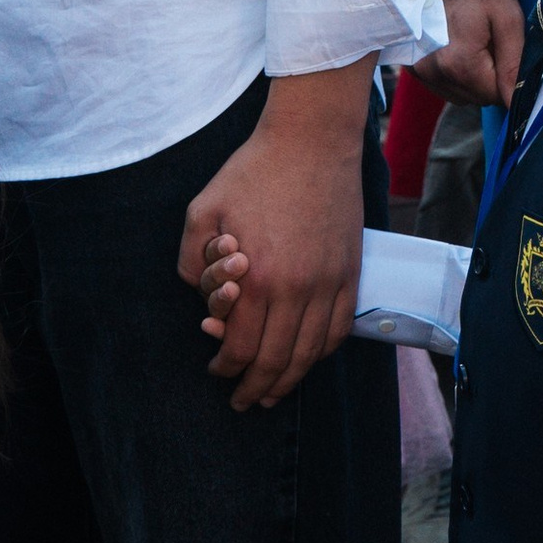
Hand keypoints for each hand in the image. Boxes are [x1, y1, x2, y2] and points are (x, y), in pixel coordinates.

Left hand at [175, 63, 374, 411]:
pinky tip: (307, 359)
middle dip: (256, 388)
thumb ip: (192, 262)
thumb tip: (201, 298)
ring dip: (290, 380)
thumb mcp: (202, 211)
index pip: (241, 346)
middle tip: (244, 401)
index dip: (226, 368)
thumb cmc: (254, 172)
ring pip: (312, 353)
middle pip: (278, 361)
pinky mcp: (351, 273)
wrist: (312, 141)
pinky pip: (340, 329)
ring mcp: (329, 283)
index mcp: (257, 278)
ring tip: (274, 393)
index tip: (217, 372)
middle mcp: (297, 289)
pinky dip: (322, 353)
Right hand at [420, 0, 522, 110]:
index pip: (497, 96)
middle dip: (491, 77)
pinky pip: (444, 86)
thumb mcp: (508, 19)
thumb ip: (515, 64)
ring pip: (462, 94)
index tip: (508, 50)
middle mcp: (433, 73)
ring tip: (473, 42)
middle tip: (491, 41)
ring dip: (474, 77)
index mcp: (458, 64)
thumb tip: (517, 105)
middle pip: (478, 97)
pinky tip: (458, 48)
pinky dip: (456, 74)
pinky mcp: (412, 68)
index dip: (509, 77)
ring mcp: (418, 71)